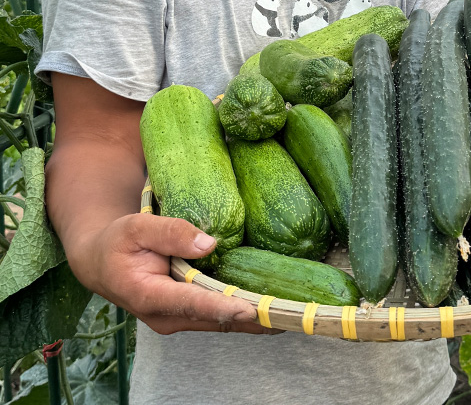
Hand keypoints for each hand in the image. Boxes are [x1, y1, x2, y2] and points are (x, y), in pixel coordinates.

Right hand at [71, 212, 282, 335]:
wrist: (102, 263)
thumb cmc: (118, 242)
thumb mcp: (137, 227)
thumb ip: (171, 232)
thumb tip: (209, 243)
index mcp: (150, 295)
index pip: (192, 303)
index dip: (222, 306)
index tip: (249, 308)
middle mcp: (167, 315)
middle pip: (215, 320)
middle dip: (250, 318)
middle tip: (287, 313)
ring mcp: (179, 318)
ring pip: (222, 323)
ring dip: (253, 320)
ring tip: (289, 313)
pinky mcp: (189, 314)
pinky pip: (221, 317)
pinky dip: (245, 314)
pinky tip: (272, 308)